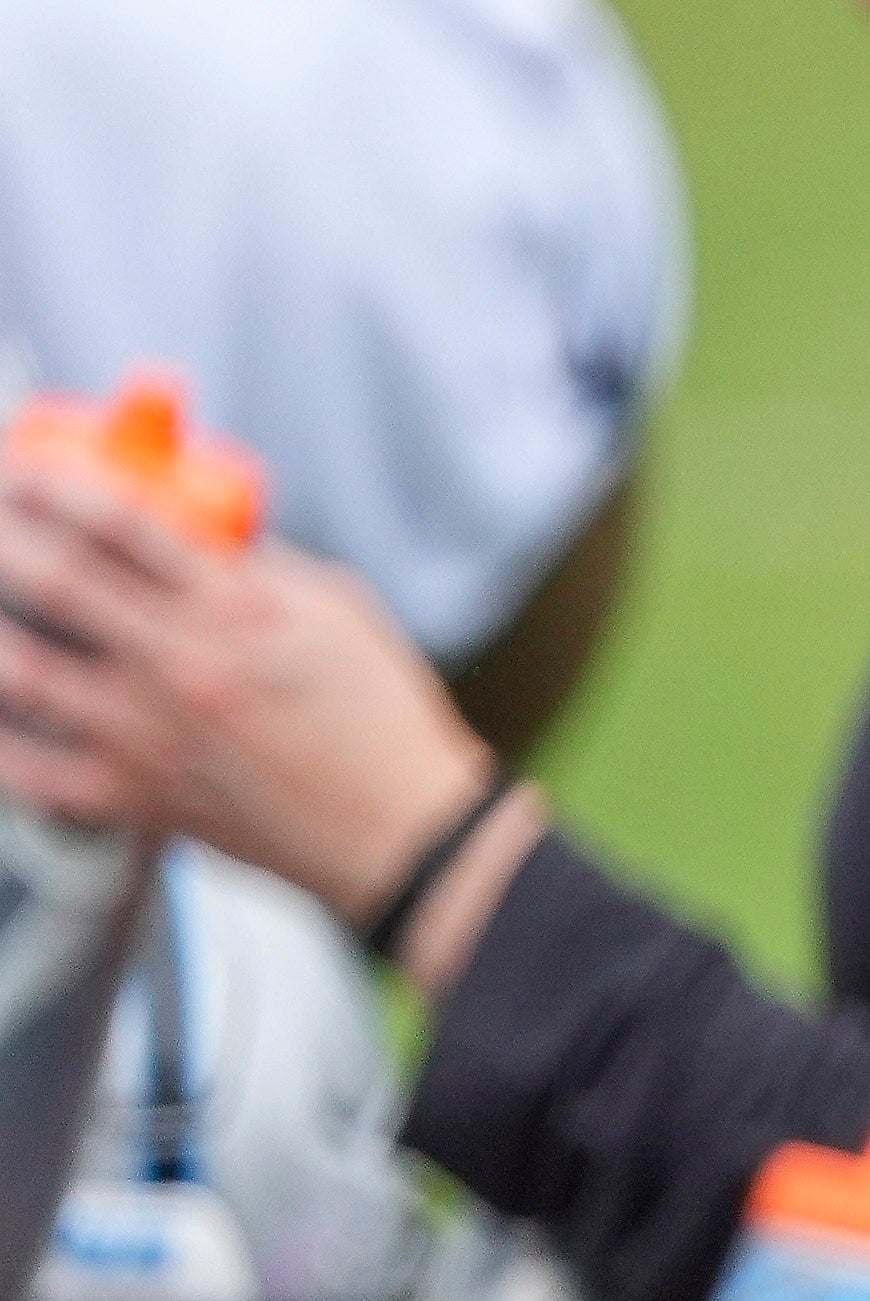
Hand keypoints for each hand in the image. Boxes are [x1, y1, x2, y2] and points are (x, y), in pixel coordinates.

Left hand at [0, 463, 490, 920]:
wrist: (398, 829)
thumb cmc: (378, 717)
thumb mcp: (336, 610)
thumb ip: (255, 565)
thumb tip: (184, 526)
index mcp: (236, 609)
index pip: (124, 523)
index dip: (55, 485)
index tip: (21, 471)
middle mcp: (182, 665)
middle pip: (56, 581)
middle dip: (2, 540)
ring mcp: (149, 736)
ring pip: (19, 671)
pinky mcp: (135, 798)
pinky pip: (27, 769)